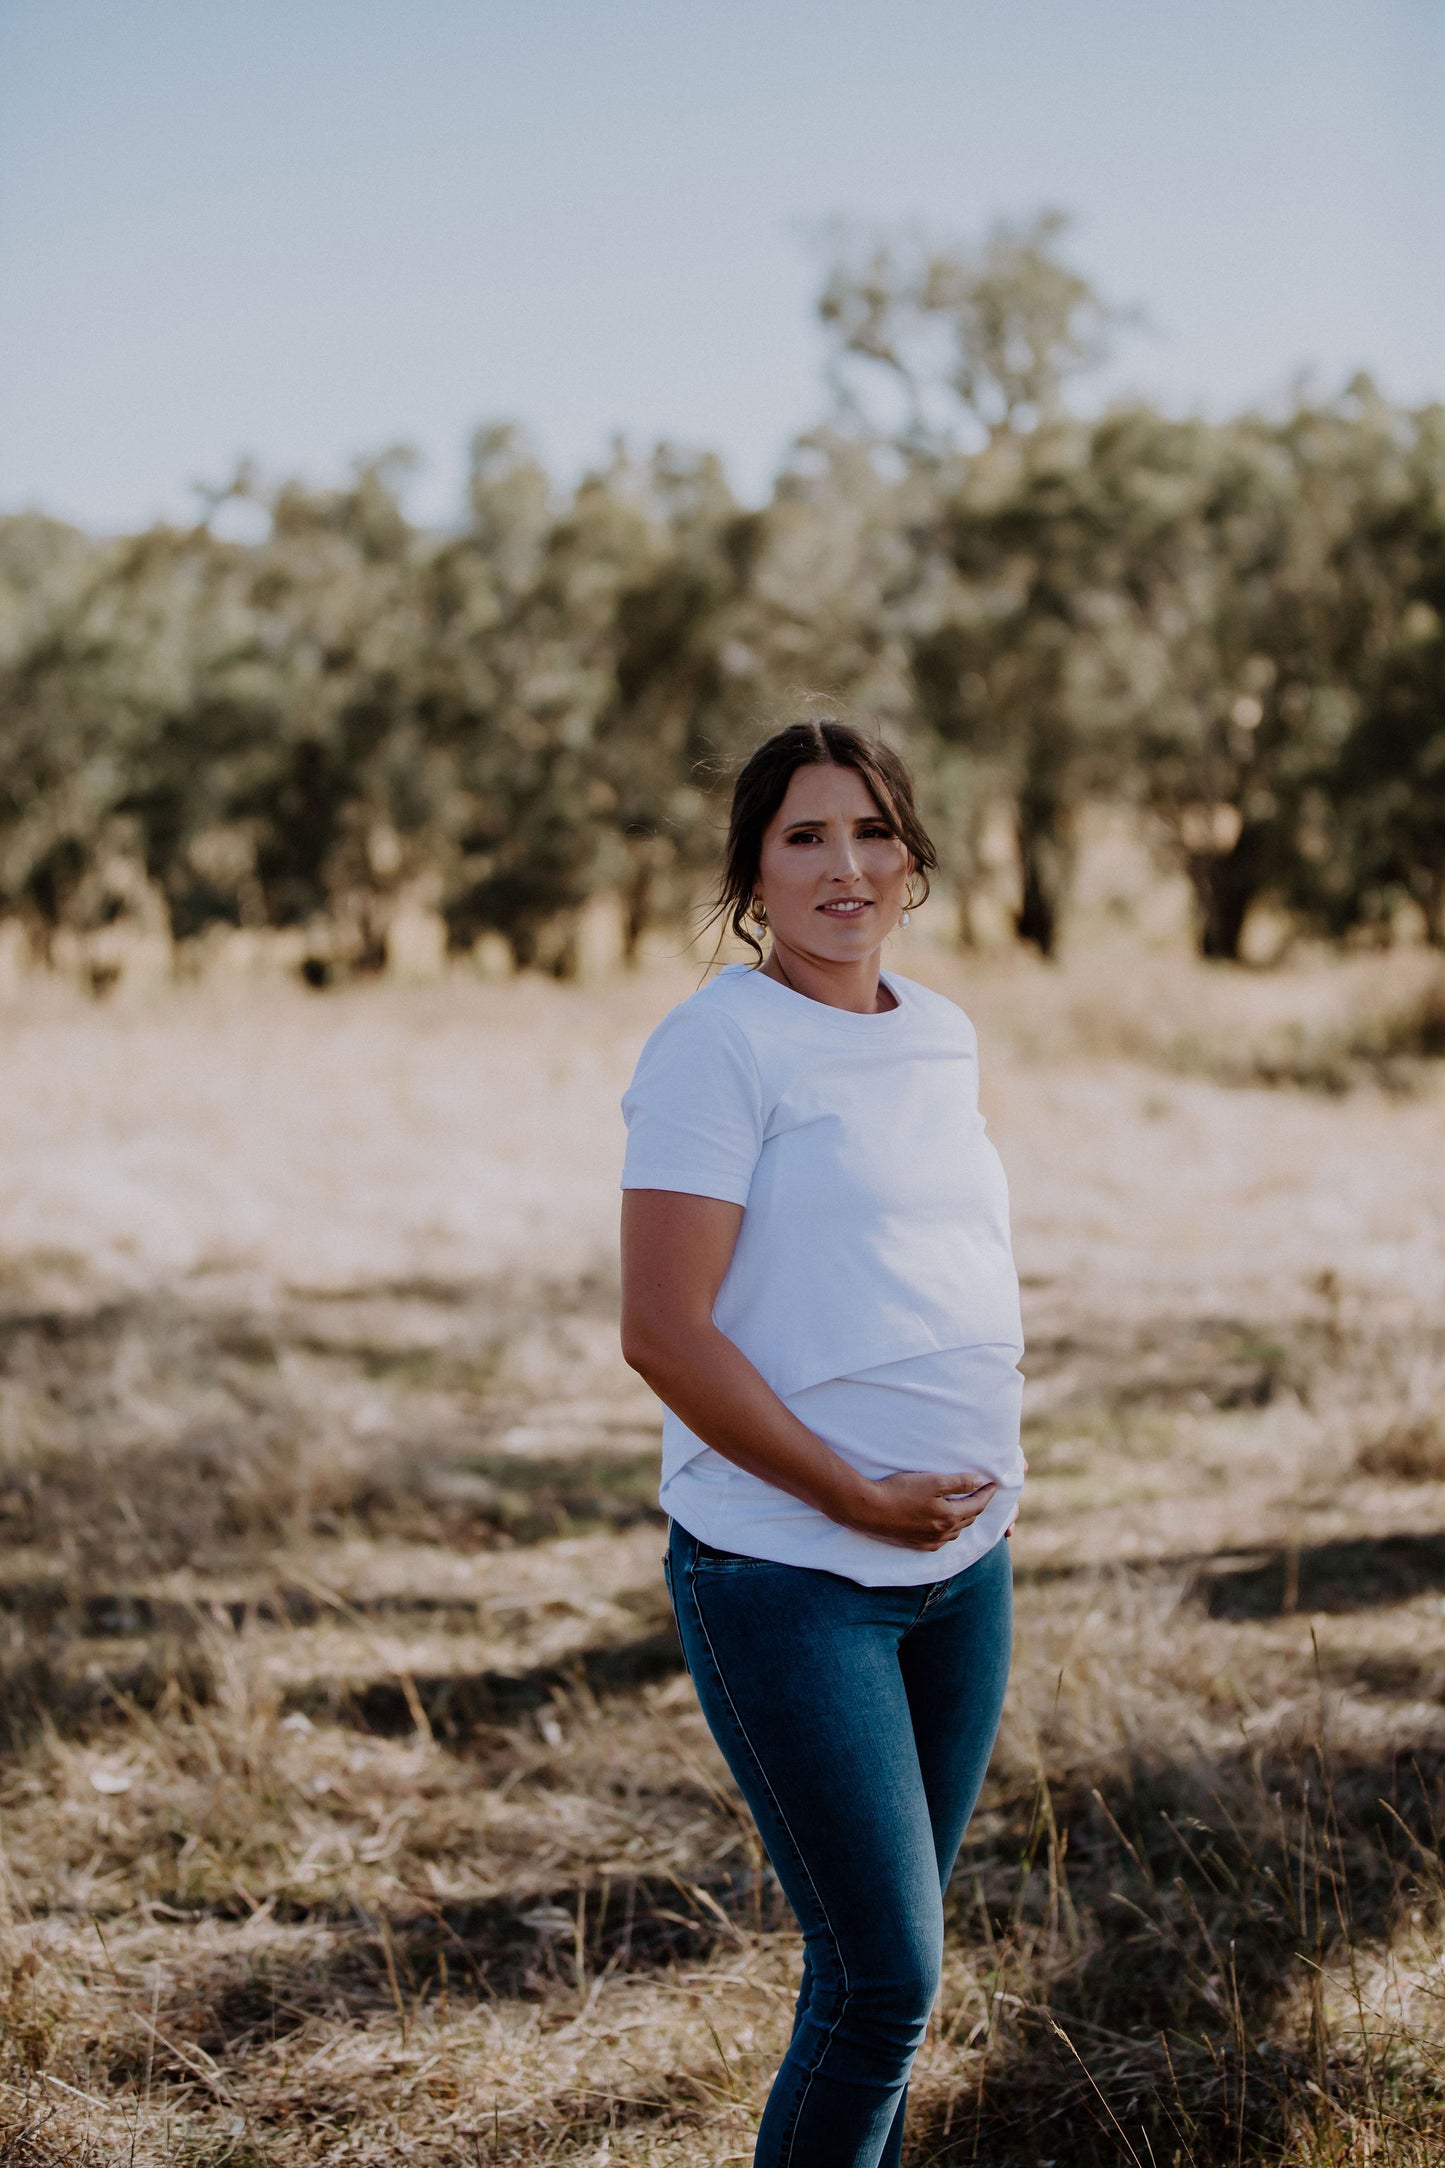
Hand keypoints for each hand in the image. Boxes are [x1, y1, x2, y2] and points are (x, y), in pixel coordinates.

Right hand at [837, 1470, 999, 1550]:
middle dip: (978, 1506)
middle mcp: (942, 1533)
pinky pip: (940, 1541)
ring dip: (964, 1520)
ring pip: (955, 1532)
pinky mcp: (915, 1544)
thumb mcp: (932, 1481)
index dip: (987, 1494)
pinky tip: (944, 1528)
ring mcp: (928, 1541)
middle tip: (983, 1494)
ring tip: (966, 1508)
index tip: (994, 1484)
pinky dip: (948, 1532)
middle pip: (968, 1519)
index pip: (977, 1505)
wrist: (869, 1509)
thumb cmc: (900, 1491)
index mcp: (949, 1516)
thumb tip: (979, 1482)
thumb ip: (958, 1482)